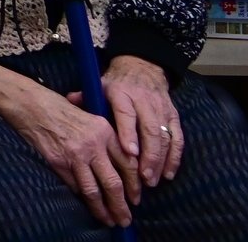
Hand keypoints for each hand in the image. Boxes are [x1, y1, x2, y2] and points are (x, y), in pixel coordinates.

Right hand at [0, 58, 135, 227]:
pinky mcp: (57, 162)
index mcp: (104, 131)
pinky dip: (82, 198)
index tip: (136, 198)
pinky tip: (87, 206)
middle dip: (121, 205)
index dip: (134, 185)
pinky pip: (74, 186)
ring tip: (109, 220)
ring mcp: (74, 155)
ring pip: (93, 191)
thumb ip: (105, 139)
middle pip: (113, 182)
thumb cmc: (59, 108)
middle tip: (125, 220)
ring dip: (103, 209)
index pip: (128, 164)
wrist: (30, 103)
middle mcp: (93, 145)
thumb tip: (119, 166)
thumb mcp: (90, 117)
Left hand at [99, 54, 182, 186]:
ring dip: (161, 160)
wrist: (142, 68)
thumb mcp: (100, 85)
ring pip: (165, 136)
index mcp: (122, 94)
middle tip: (143, 177)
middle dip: (148, 156)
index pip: (126, 114)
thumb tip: (70, 101)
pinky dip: (175, 157)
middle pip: (149, 130)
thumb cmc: (116, 83)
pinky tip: (168, 173)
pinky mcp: (173, 116)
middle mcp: (144, 101)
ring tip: (152, 180)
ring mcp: (161, 109)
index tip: (130, 153)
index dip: (129, 133)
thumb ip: (86, 97)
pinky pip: (177, 138)